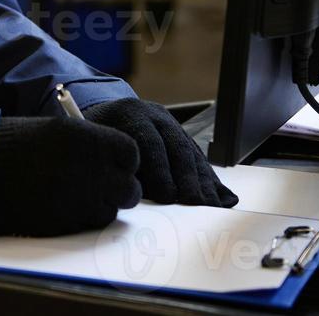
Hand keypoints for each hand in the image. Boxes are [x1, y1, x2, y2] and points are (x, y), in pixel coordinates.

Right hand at [0, 116, 142, 236]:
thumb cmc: (10, 146)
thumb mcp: (52, 130)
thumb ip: (86, 144)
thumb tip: (112, 161)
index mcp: (84, 137)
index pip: (130, 153)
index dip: (124, 161)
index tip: (116, 164)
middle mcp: (87, 168)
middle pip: (129, 188)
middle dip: (121, 189)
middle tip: (105, 188)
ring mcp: (77, 198)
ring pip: (112, 210)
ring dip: (101, 205)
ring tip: (77, 196)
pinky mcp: (64, 223)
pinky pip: (90, 225)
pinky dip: (83, 219)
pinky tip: (63, 207)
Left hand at [80, 98, 237, 207]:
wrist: (104, 112)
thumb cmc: (96, 136)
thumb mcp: (97, 143)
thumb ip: (115, 164)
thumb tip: (132, 194)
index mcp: (130, 113)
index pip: (149, 141)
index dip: (160, 170)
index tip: (167, 196)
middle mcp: (155, 115)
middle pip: (177, 146)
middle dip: (188, 178)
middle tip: (195, 203)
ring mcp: (171, 124)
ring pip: (192, 153)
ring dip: (205, 181)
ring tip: (212, 205)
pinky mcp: (181, 136)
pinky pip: (199, 158)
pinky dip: (210, 178)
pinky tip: (222, 196)